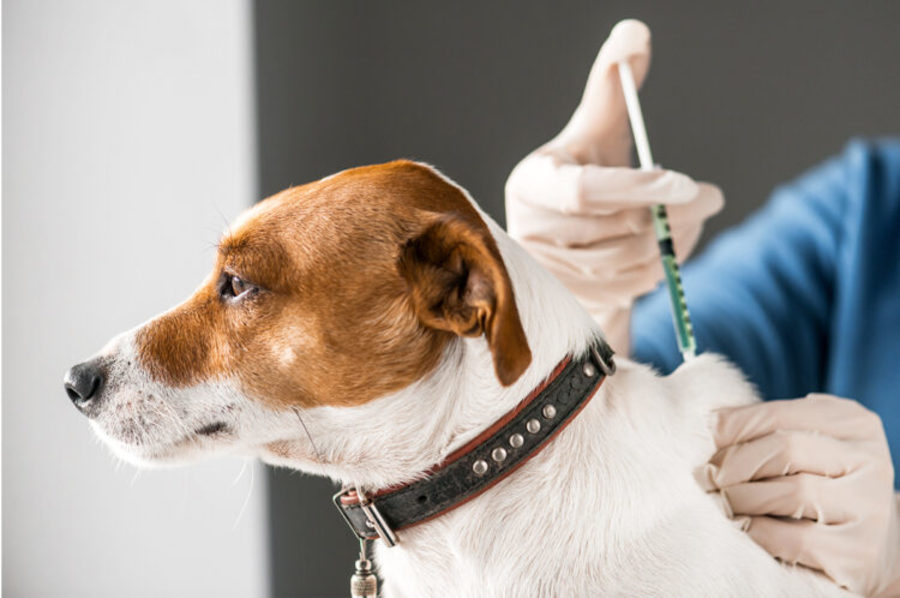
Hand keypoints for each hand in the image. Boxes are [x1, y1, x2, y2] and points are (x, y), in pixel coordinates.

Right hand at [505, 19, 722, 353]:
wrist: (565, 241)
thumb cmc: (582, 173)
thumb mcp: (595, 131)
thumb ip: (612, 84)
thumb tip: (635, 32)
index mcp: (532, 183)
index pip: (585, 191)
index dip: (639, 188)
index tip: (690, 182)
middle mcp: (530, 232)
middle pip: (615, 230)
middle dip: (673, 215)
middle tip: (711, 197)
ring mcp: (549, 274)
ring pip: (628, 263)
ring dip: (673, 243)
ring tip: (690, 220)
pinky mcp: (571, 301)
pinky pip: (629, 290)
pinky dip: (660, 270)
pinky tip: (668, 249)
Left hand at [701, 394, 899, 595]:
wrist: (866, 548)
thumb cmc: (819, 487)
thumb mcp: (804, 448)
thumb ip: (769, 429)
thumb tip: (712, 423)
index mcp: (853, 423)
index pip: (778, 414)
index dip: (732, 427)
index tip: (705, 441)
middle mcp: (871, 460)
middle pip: (784, 449)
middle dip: (733, 464)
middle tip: (704, 477)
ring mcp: (870, 507)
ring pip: (791, 492)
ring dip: (740, 498)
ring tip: (719, 502)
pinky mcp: (860, 551)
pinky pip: (796, 539)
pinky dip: (758, 532)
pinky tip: (741, 528)